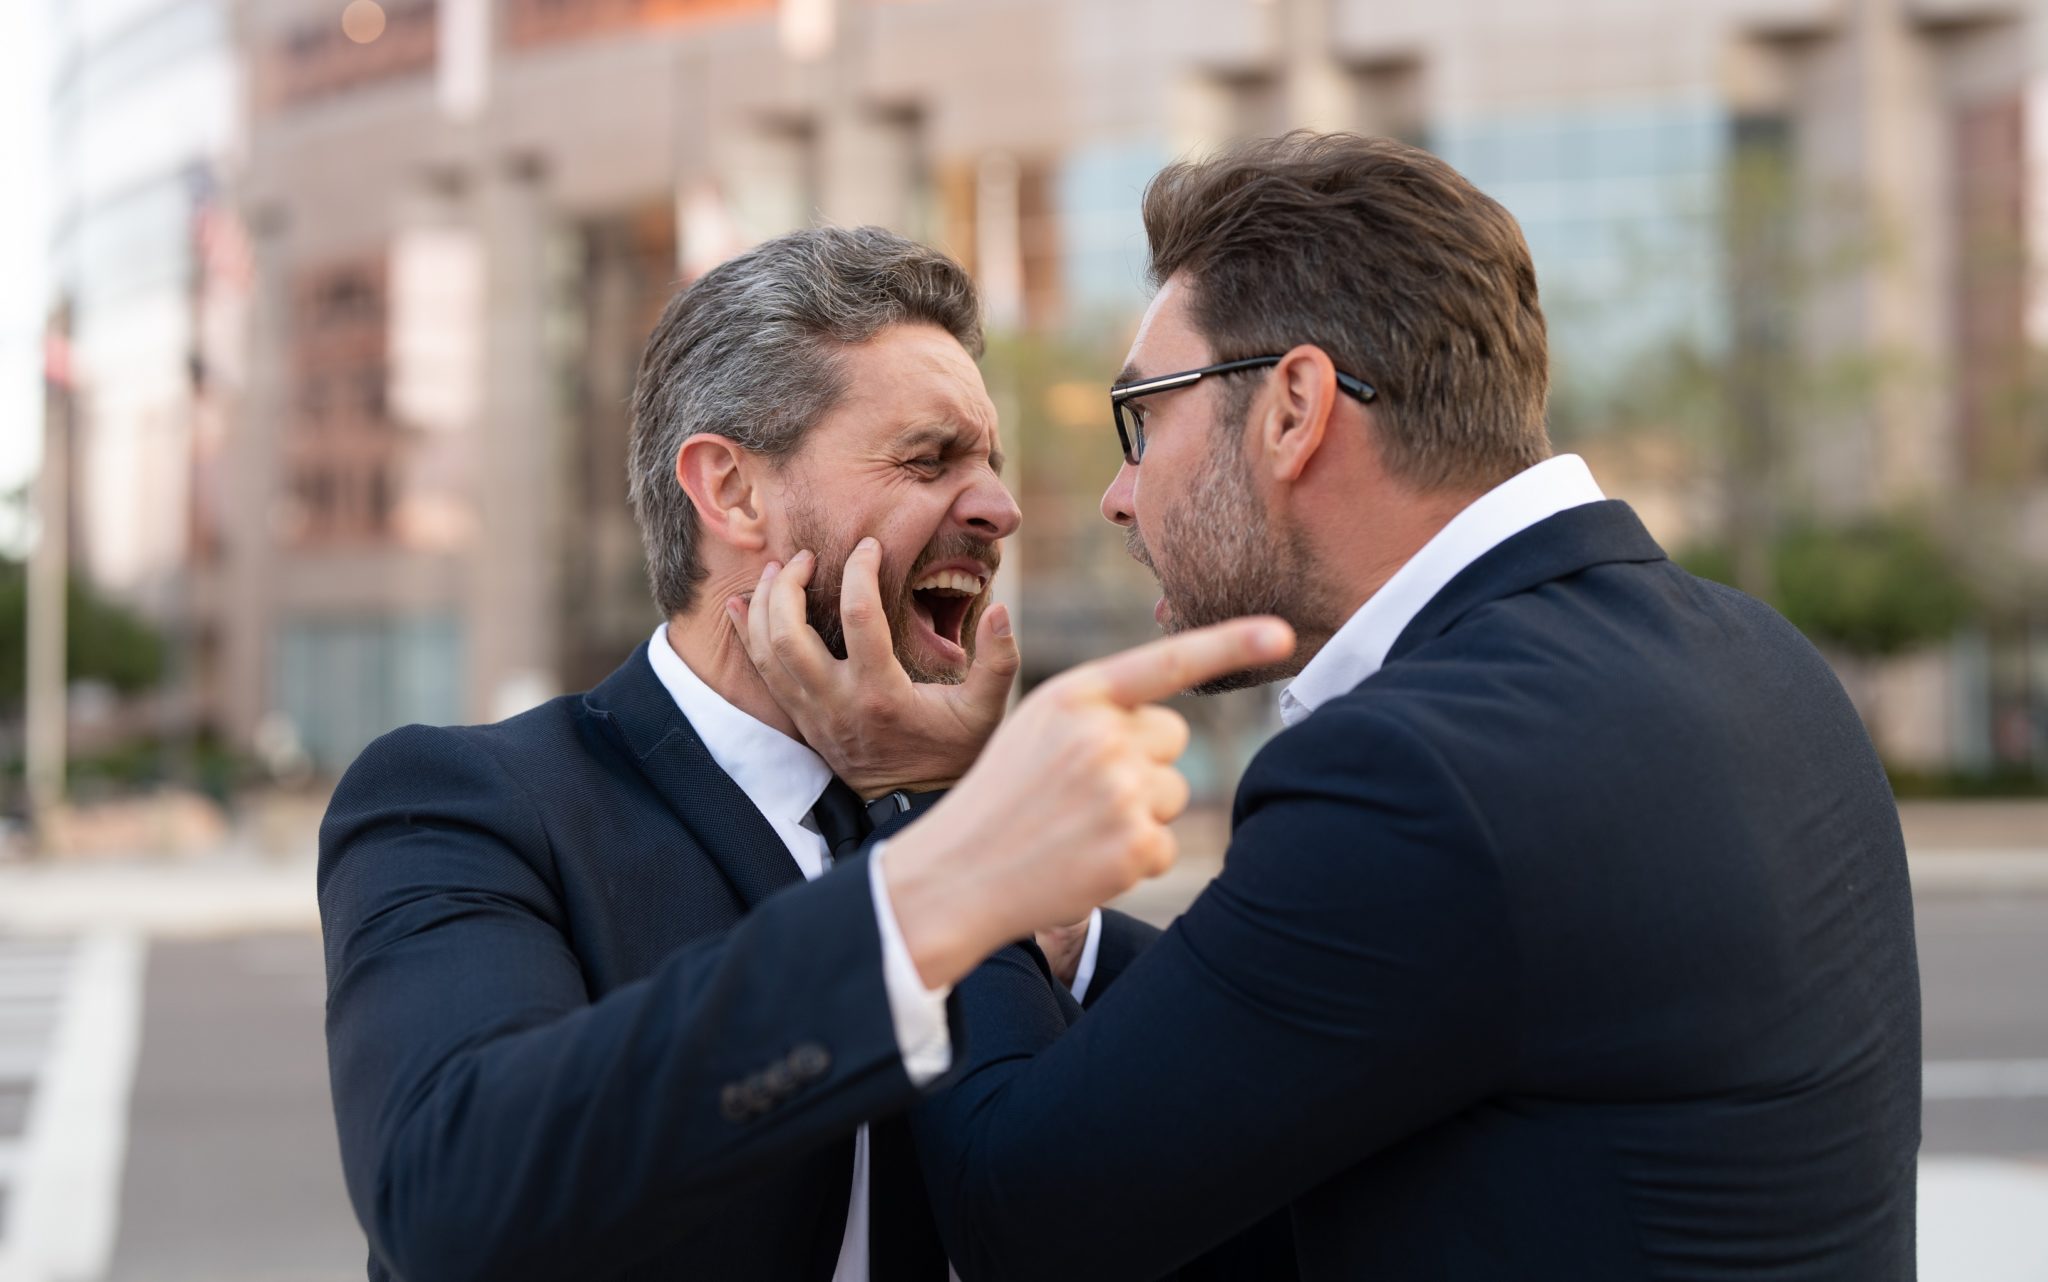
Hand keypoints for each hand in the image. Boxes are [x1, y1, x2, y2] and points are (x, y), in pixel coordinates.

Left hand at [726, 541, 1019, 797]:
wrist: (914, 803)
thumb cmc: (952, 752)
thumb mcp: (985, 710)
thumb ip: (998, 660)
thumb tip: (1001, 609)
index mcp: (882, 693)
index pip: (860, 618)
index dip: (861, 572)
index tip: (869, 545)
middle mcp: (837, 702)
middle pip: (788, 635)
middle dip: (789, 587)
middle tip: (806, 557)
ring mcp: (813, 714)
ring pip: (766, 653)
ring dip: (765, 605)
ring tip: (779, 570)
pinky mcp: (802, 720)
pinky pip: (761, 675)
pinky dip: (747, 636)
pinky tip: (740, 606)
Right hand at [881, 616, 1295, 988]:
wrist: (958, 874)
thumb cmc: (1001, 797)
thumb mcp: (1036, 729)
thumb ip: (1099, 713)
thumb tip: (1171, 730)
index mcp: (1075, 695)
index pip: (1166, 662)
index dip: (1231, 644)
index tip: (1284, 635)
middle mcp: (1102, 735)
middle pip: (1173, 738)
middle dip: (1143, 762)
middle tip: (1082, 791)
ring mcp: (1121, 791)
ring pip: (1173, 792)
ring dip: (1139, 813)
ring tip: (1078, 826)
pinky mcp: (1135, 846)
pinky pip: (1166, 843)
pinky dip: (1135, 857)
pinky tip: (1087, 859)